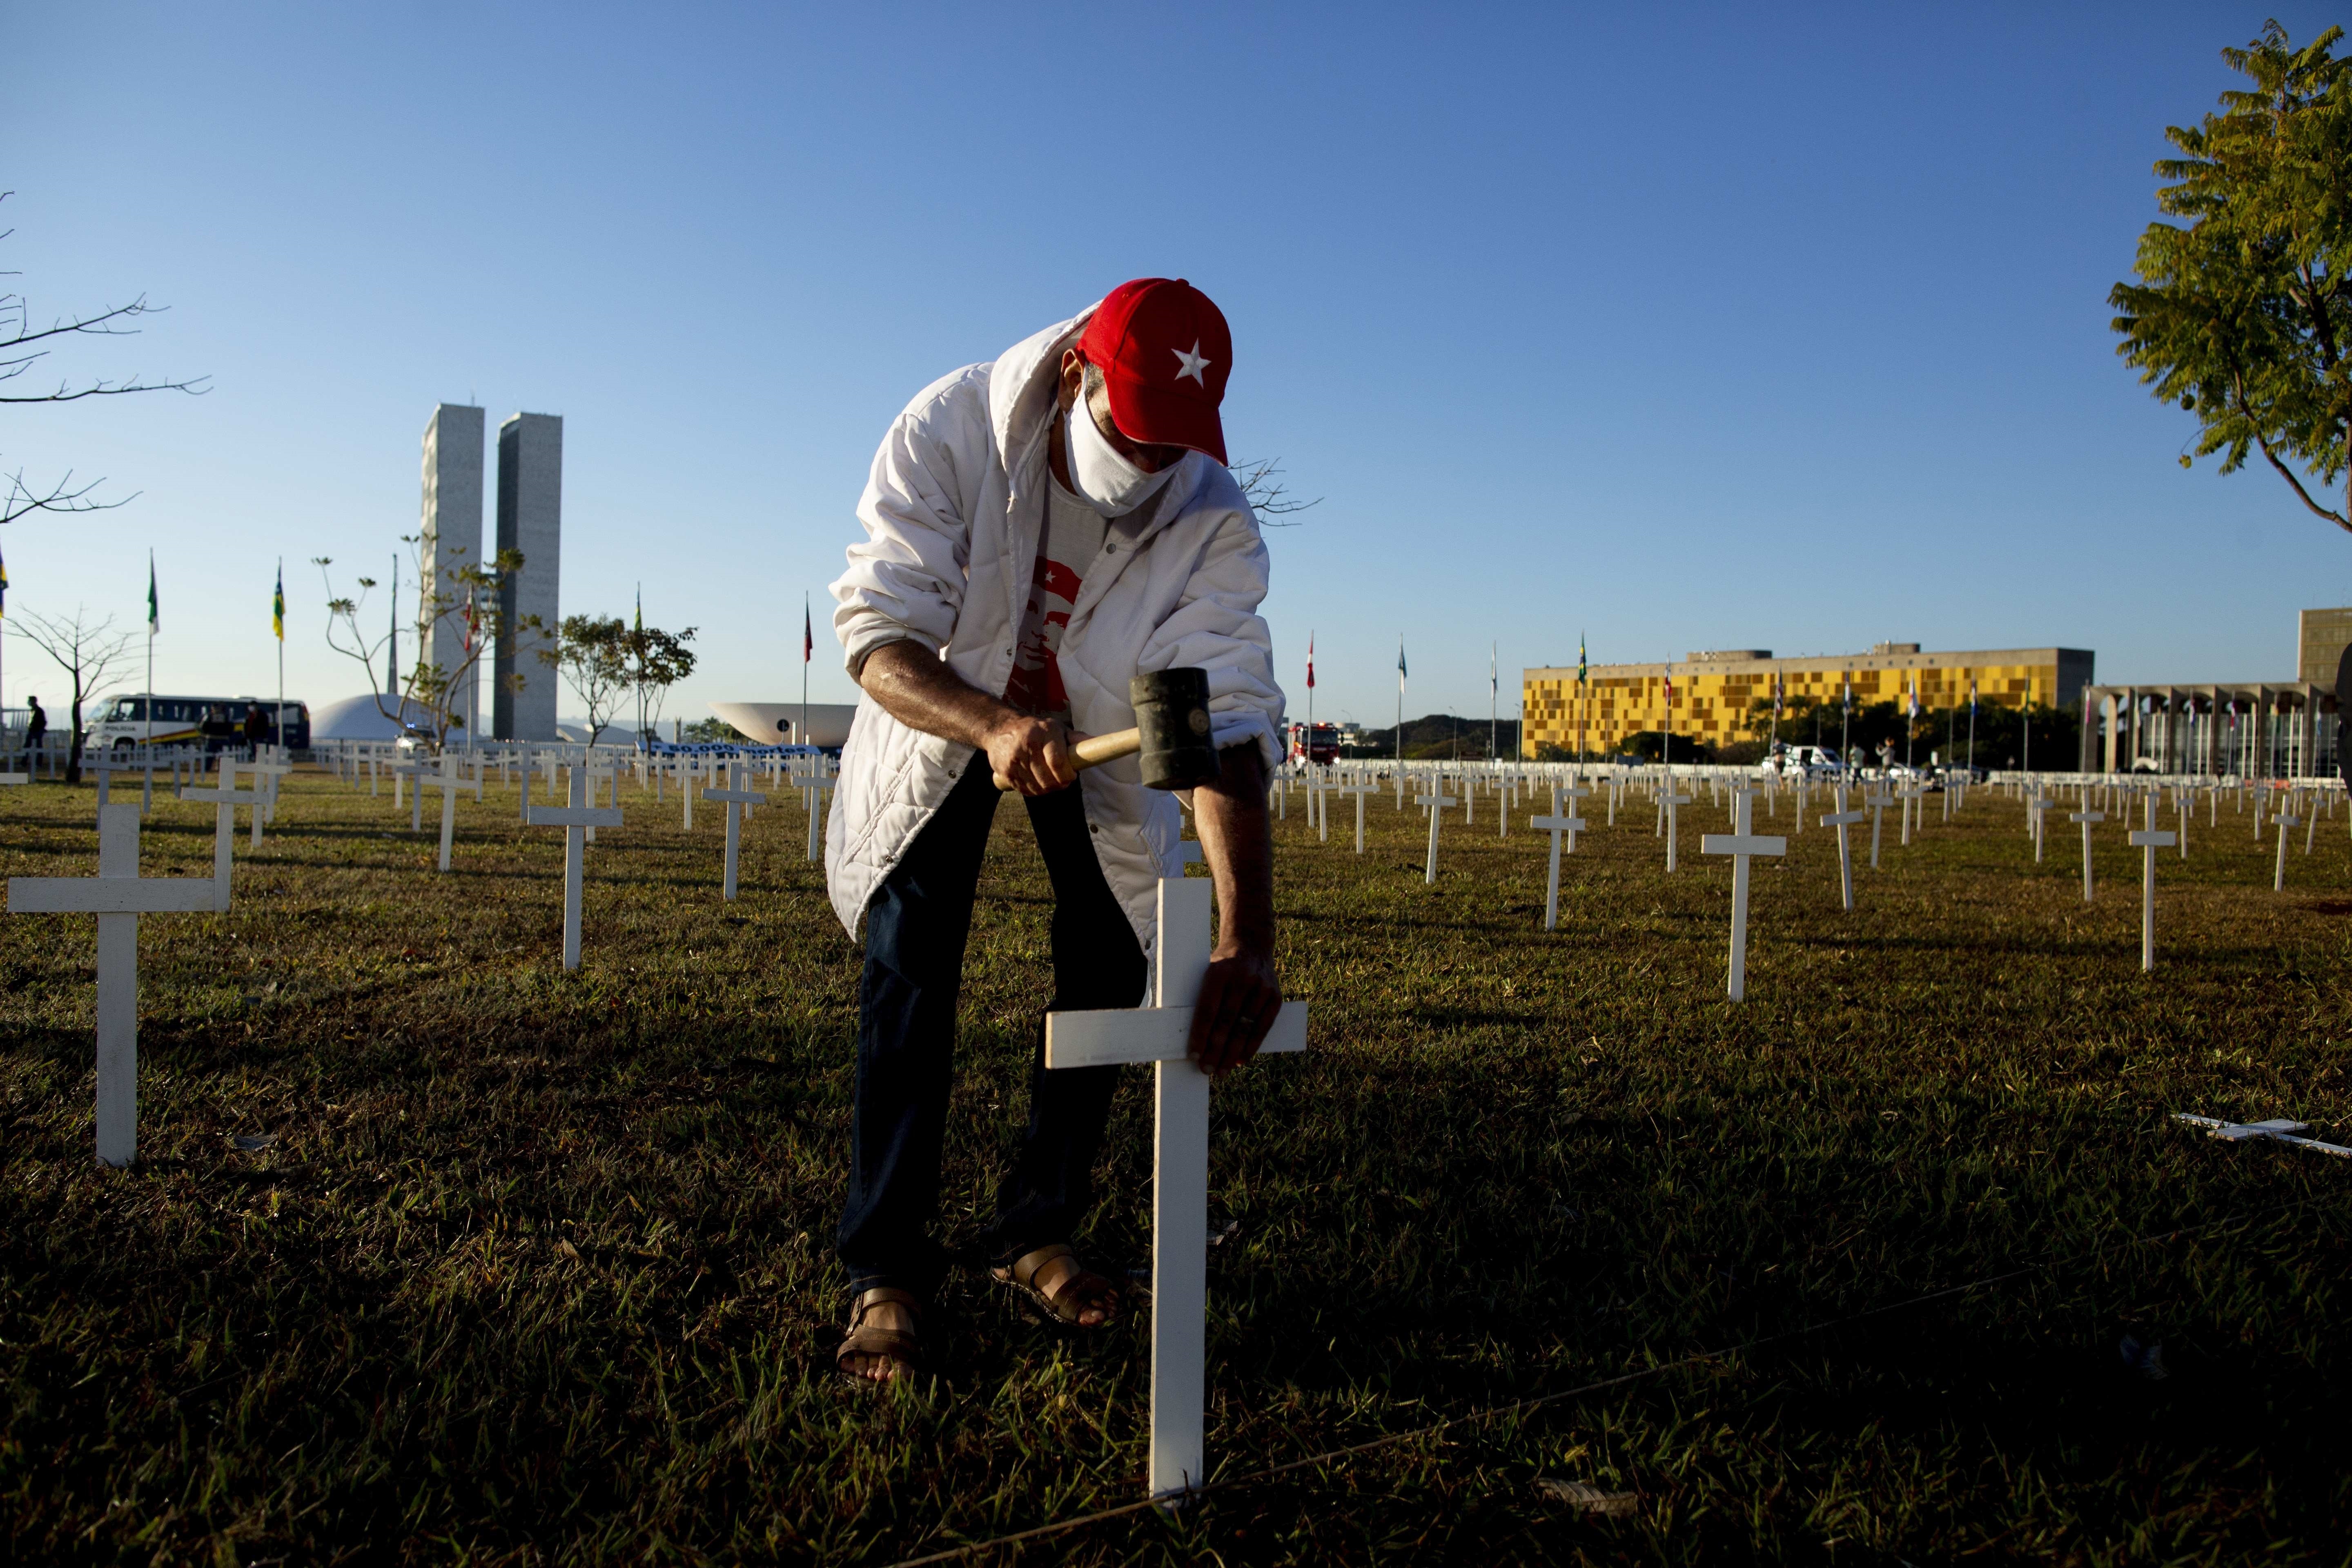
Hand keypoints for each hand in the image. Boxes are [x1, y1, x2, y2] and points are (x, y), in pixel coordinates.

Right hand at [986, 713, 1076, 794]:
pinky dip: (1034, 790)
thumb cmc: (1036, 730)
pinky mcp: (1005, 772)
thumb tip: (1097, 744)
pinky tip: (1036, 780)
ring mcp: (1014, 760)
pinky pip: (1025, 791)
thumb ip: (1076, 739)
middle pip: (1048, 780)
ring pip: (1038, 788)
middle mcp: (1027, 745)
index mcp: (1044, 732)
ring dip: (1047, 789)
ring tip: (1050, 779)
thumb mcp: (1056, 728)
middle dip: (1059, 784)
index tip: (1071, 775)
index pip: (1058, 762)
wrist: (1000, 729)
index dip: (1067, 775)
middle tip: (1062, 780)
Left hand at [1187, 941, 1281, 1076]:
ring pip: (1245, 1028)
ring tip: (1221, 1071)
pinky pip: (1263, 1027)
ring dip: (1232, 1053)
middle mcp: (1242, 979)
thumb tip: (1190, 1036)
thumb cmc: (1222, 966)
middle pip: (1227, 1022)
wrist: (1251, 944)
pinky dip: (1251, 1046)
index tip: (1193, 1056)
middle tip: (1207, 1070)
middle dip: (1215, 1050)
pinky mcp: (1275, 996)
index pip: (1208, 1010)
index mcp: (1218, 972)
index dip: (1200, 1035)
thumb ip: (1202, 998)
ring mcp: (1261, 988)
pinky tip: (1240, 1060)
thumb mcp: (1207, 972)